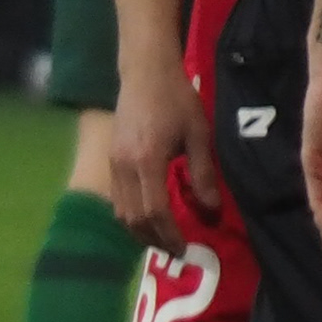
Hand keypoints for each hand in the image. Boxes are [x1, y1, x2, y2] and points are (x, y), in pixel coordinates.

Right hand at [109, 55, 218, 249]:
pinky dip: (131, 215)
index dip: (169, 234)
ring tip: (163, 239)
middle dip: (154, 239)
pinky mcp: (110, 159)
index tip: (184, 248)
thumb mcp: (198, 135)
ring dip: (140, 231)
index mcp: (147, 161)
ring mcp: (113, 163)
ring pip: (120, 212)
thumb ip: (203, 174)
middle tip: (175, 250)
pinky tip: (148, 217)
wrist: (145, 72)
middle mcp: (123, 167)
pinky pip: (117, 199)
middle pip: (133, 218)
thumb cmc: (176, 99)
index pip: (154, 211)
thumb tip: (211, 209)